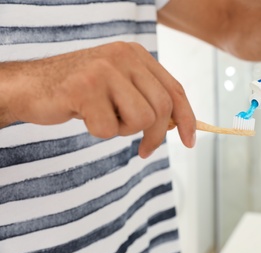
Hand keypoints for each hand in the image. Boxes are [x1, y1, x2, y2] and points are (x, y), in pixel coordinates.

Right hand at [0, 42, 195, 157]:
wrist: (32, 86)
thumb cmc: (81, 93)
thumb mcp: (120, 89)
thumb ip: (148, 99)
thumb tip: (178, 125)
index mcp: (136, 55)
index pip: (175, 89)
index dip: (187, 118)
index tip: (190, 141)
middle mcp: (124, 56)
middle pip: (162, 107)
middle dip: (156, 136)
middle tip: (143, 150)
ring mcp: (104, 70)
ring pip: (140, 119)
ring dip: (122, 130)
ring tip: (102, 117)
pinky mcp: (85, 87)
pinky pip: (109, 128)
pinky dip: (99, 132)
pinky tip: (83, 116)